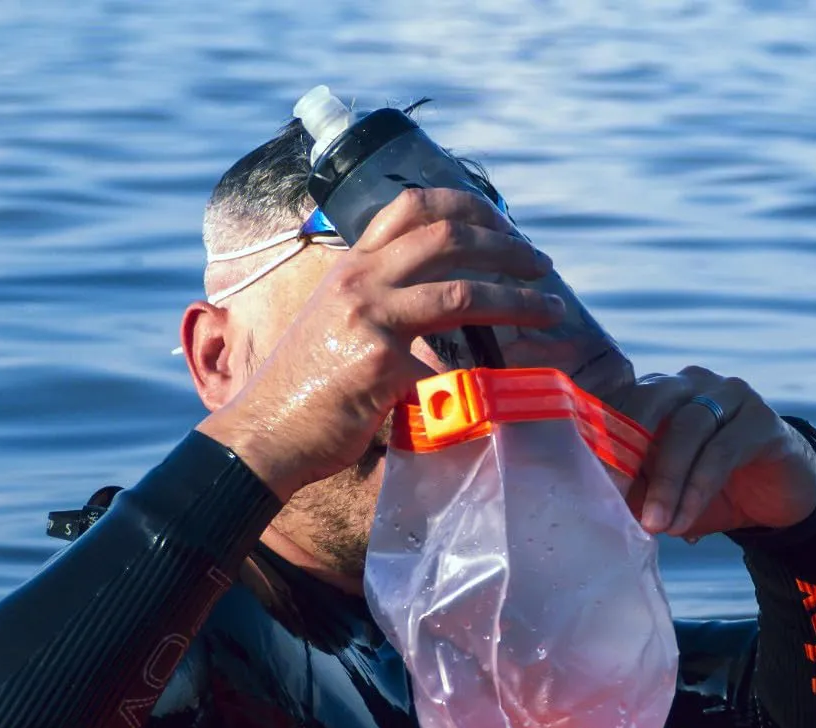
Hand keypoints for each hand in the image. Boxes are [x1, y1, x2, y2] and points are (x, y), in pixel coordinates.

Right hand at [197, 188, 562, 499]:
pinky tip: (509, 382)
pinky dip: (484, 372)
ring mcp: (370, 319)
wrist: (265, 434)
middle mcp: (360, 280)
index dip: (467, 206)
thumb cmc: (304, 389)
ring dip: (518, 298)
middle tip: (541, 265)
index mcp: (351, 266)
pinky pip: (450, 363)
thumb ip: (381, 303)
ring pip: (462, 291)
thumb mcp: (336, 324)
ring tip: (551, 310)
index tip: (504, 225)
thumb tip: (439, 302)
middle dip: (508, 247)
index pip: (410, 206)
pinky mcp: (380, 365)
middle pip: (448, 237)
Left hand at [613, 367, 815, 537]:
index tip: (587, 484)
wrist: (778, 498)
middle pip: (650, 401)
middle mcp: (691, 384)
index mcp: (658, 393)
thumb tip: (600, 503)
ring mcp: (731, 395)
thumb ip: (635, 489)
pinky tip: (685, 521)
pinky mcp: (763, 419)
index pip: (620, 403)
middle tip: (615, 497)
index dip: (601, 440)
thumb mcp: (665, 493)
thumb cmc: (711, 492)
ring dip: (667, 482)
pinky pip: (722, 451)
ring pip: (687, 428)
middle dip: (627, 451)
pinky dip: (698, 489)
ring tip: (656, 525)